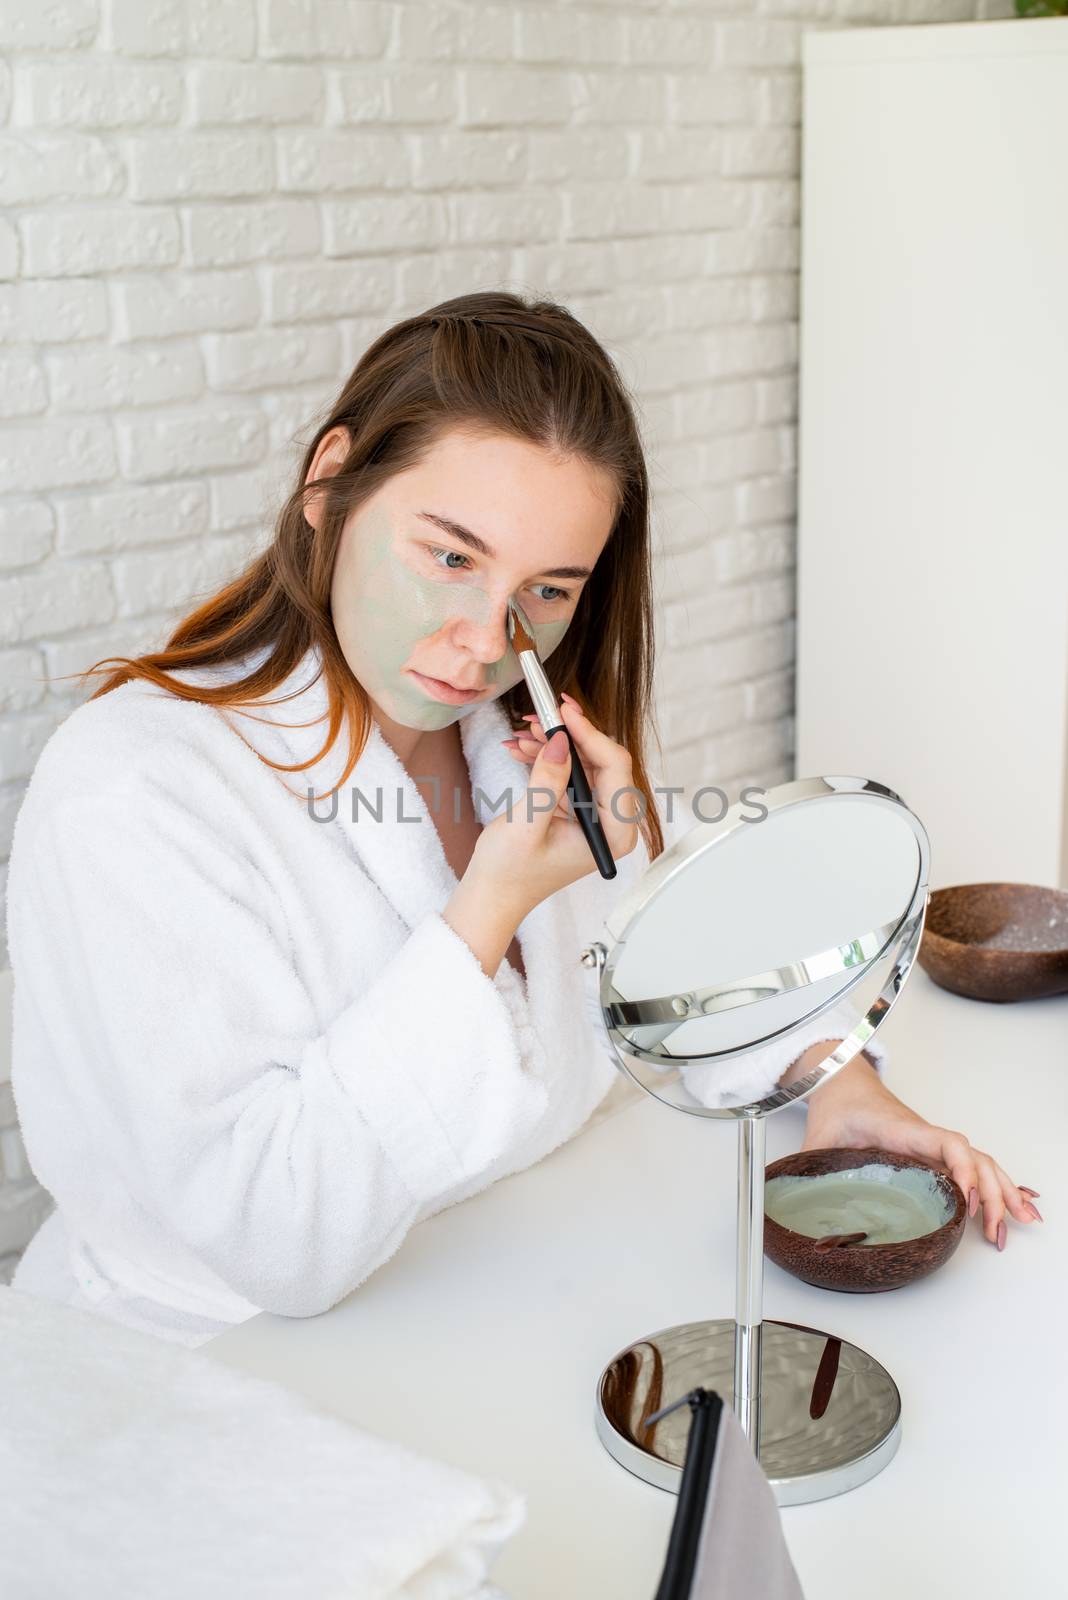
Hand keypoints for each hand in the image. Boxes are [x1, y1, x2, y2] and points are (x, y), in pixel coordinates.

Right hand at [472, 692, 639, 914]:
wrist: (492, 894)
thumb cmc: (510, 874)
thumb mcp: (527, 824)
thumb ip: (548, 781)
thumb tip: (560, 740)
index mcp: (614, 833)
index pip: (616, 767)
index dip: (589, 734)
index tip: (564, 711)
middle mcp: (612, 823)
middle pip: (602, 760)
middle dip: (568, 735)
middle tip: (540, 715)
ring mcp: (596, 816)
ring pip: (583, 762)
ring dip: (552, 744)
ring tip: (523, 732)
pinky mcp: (578, 811)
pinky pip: (568, 773)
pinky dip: (545, 758)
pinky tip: (521, 748)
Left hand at [800, 1053, 1042, 1251]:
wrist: (841, 1080)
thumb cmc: (836, 1105)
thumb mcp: (816, 1138)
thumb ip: (802, 1166)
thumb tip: (783, 1196)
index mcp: (901, 1130)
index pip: (945, 1143)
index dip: (962, 1171)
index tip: (967, 1201)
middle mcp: (924, 1137)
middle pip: (974, 1160)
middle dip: (994, 1196)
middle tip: (998, 1233)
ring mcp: (932, 1145)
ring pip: (980, 1163)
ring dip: (1003, 1193)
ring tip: (1019, 1225)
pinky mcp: (932, 1152)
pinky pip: (972, 1166)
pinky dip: (996, 1185)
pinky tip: (1013, 1205)